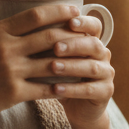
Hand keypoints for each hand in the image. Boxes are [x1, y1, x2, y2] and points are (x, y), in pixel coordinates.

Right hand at [0, 2, 101, 128]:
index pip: (35, 16)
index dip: (59, 12)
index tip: (75, 11)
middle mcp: (6, 49)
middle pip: (49, 37)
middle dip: (74, 34)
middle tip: (89, 33)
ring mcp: (11, 72)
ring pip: (52, 63)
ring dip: (73, 61)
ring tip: (87, 58)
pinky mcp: (14, 93)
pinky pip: (45, 89)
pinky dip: (61, 86)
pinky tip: (72, 85)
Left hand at [43, 12, 114, 128]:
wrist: (76, 106)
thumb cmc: (60, 76)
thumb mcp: (54, 57)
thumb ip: (47, 43)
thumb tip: (22, 27)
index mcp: (91, 40)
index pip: (94, 25)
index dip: (84, 22)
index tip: (69, 21)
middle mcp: (102, 54)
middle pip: (94, 44)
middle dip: (74, 45)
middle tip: (56, 47)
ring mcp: (106, 73)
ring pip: (92, 67)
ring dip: (71, 66)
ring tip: (53, 67)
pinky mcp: (105, 92)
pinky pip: (90, 89)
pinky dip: (72, 89)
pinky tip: (56, 89)